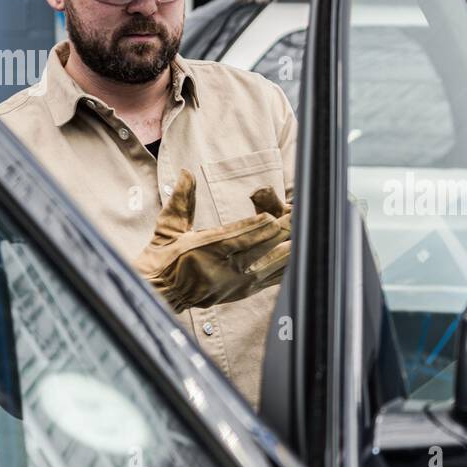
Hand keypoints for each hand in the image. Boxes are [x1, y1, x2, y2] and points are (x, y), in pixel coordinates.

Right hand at [133, 169, 290, 311]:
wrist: (162, 294)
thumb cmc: (164, 256)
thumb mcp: (168, 226)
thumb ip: (182, 200)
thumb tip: (188, 173)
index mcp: (203, 251)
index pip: (235, 238)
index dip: (256, 227)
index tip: (272, 215)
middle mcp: (222, 270)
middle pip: (260, 250)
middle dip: (281, 231)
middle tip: (298, 214)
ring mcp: (236, 284)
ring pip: (272, 265)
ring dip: (289, 246)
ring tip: (304, 231)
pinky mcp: (244, 292)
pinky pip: (273, 278)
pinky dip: (288, 264)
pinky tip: (300, 251)